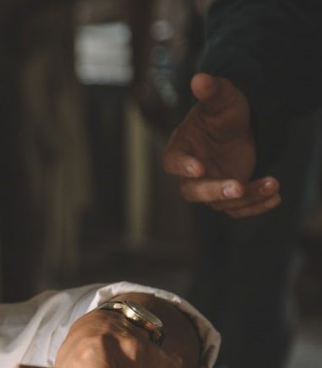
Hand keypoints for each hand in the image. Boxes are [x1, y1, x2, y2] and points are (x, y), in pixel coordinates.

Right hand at [162, 72, 280, 217]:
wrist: (239, 128)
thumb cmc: (222, 113)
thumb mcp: (221, 100)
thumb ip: (211, 92)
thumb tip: (200, 78)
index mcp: (180, 149)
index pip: (173, 161)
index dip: (182, 166)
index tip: (199, 167)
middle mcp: (190, 174)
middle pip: (193, 191)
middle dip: (215, 191)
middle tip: (238, 186)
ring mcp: (209, 187)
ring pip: (220, 203)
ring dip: (247, 197)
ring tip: (272, 183)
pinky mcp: (228, 197)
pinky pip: (238, 209)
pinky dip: (257, 205)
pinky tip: (275, 196)